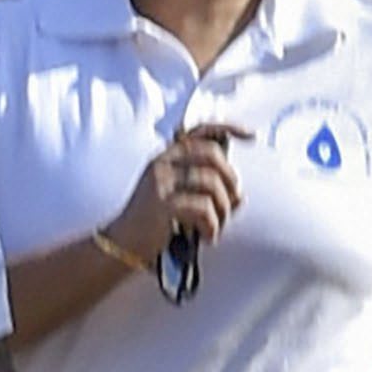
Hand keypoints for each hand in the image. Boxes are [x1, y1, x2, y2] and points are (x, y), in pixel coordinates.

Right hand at [104, 122, 247, 279]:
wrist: (122, 244)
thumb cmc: (155, 223)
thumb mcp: (178, 197)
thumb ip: (205, 189)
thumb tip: (239, 196)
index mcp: (167, 157)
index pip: (200, 131)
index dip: (228, 127)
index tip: (250, 135)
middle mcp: (163, 163)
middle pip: (213, 155)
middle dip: (231, 180)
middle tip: (231, 204)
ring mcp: (161, 182)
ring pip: (212, 183)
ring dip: (223, 210)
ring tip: (216, 226)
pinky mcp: (162, 204)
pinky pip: (203, 208)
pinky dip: (212, 226)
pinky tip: (207, 237)